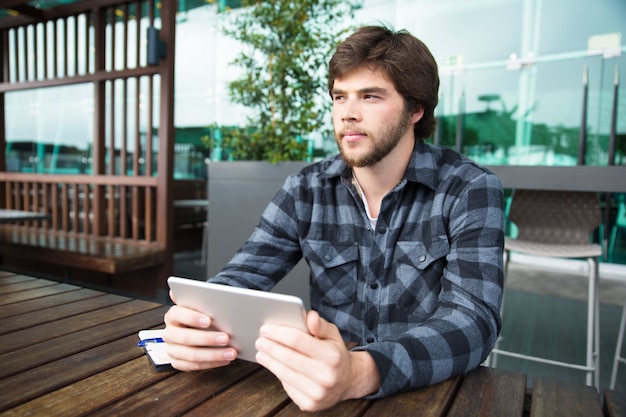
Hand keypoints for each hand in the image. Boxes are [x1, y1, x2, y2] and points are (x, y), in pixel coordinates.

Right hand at [162, 296, 237, 370]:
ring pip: (190, 355)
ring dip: (213, 355)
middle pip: (185, 337)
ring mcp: (172, 349)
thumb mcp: (201, 305)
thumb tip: (203, 292)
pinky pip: (193, 366)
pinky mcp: (177, 362)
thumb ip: (201, 300)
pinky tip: (224, 360)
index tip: (209, 320)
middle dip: (207, 339)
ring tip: (231, 352)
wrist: (198, 328)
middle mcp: (169, 332)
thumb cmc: (202, 315)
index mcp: (172, 315)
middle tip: (226, 338)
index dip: (192, 318)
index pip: (178, 314)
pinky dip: (211, 364)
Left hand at [254, 310, 379, 411]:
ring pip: (285, 374)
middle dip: (270, 347)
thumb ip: (320, 325)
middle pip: (288, 358)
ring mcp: (317, 393)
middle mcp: (326, 376)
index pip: (298, 340)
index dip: (278, 334)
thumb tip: (309, 316)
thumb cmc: (335, 354)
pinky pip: (287, 387)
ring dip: (269, 361)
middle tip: (260, 340)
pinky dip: (278, 375)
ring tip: (261, 353)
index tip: (266, 329)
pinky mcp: (309, 404)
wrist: (347, 382)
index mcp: (332, 356)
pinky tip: (274, 366)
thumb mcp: (333, 335)